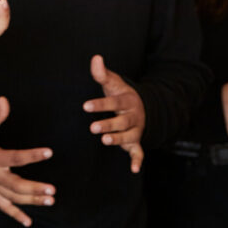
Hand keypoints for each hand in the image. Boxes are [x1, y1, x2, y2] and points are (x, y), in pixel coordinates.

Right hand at [0, 96, 53, 226]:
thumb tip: (4, 100)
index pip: (14, 157)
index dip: (32, 155)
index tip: (49, 152)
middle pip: (15, 185)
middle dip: (34, 188)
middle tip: (53, 189)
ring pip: (13, 197)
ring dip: (32, 200)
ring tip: (51, 199)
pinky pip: (4, 207)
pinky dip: (15, 215)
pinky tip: (28, 222)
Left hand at [84, 55, 144, 171]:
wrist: (142, 107)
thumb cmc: (120, 94)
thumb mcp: (113, 83)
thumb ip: (102, 73)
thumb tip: (95, 58)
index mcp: (126, 100)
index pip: (113, 102)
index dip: (100, 104)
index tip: (85, 106)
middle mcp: (133, 116)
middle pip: (121, 121)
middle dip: (108, 124)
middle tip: (93, 128)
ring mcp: (135, 130)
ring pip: (128, 136)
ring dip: (118, 139)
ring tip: (105, 140)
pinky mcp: (136, 142)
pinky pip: (139, 152)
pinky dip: (138, 161)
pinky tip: (134, 170)